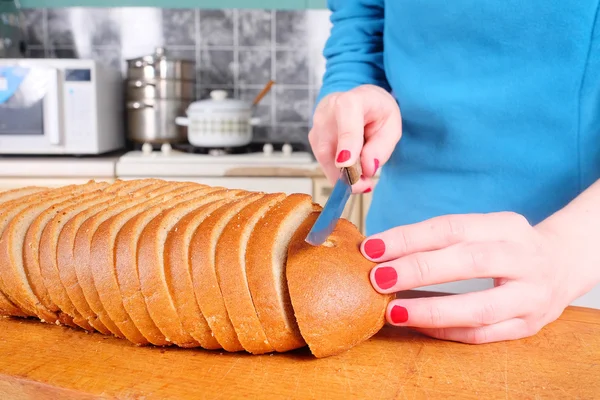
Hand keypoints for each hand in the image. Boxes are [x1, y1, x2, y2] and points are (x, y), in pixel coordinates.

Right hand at [308, 85, 401, 192]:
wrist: (358, 100)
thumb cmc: (375, 110)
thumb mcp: (391, 125)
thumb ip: (381, 147)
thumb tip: (367, 169)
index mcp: (350, 102)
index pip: (347, 126)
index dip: (346, 145)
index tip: (346, 164)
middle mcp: (326, 113)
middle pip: (330, 149)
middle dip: (346, 173)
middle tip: (366, 185)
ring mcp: (316, 127)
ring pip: (325, 160)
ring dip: (343, 175)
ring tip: (363, 177)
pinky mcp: (313, 140)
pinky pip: (324, 162)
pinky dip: (339, 171)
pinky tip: (352, 169)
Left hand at [361, 212, 580, 343]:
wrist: (563, 264)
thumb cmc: (507, 246)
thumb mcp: (484, 229)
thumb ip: (442, 239)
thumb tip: (381, 251)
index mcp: (508, 226)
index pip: (452, 227)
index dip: (409, 237)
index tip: (373, 248)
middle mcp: (525, 259)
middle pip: (469, 262)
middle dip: (418, 270)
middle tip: (378, 277)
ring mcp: (531, 296)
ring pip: (479, 307)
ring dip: (431, 310)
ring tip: (393, 311)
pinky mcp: (528, 326)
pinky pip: (482, 334)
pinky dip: (447, 331)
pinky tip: (418, 325)